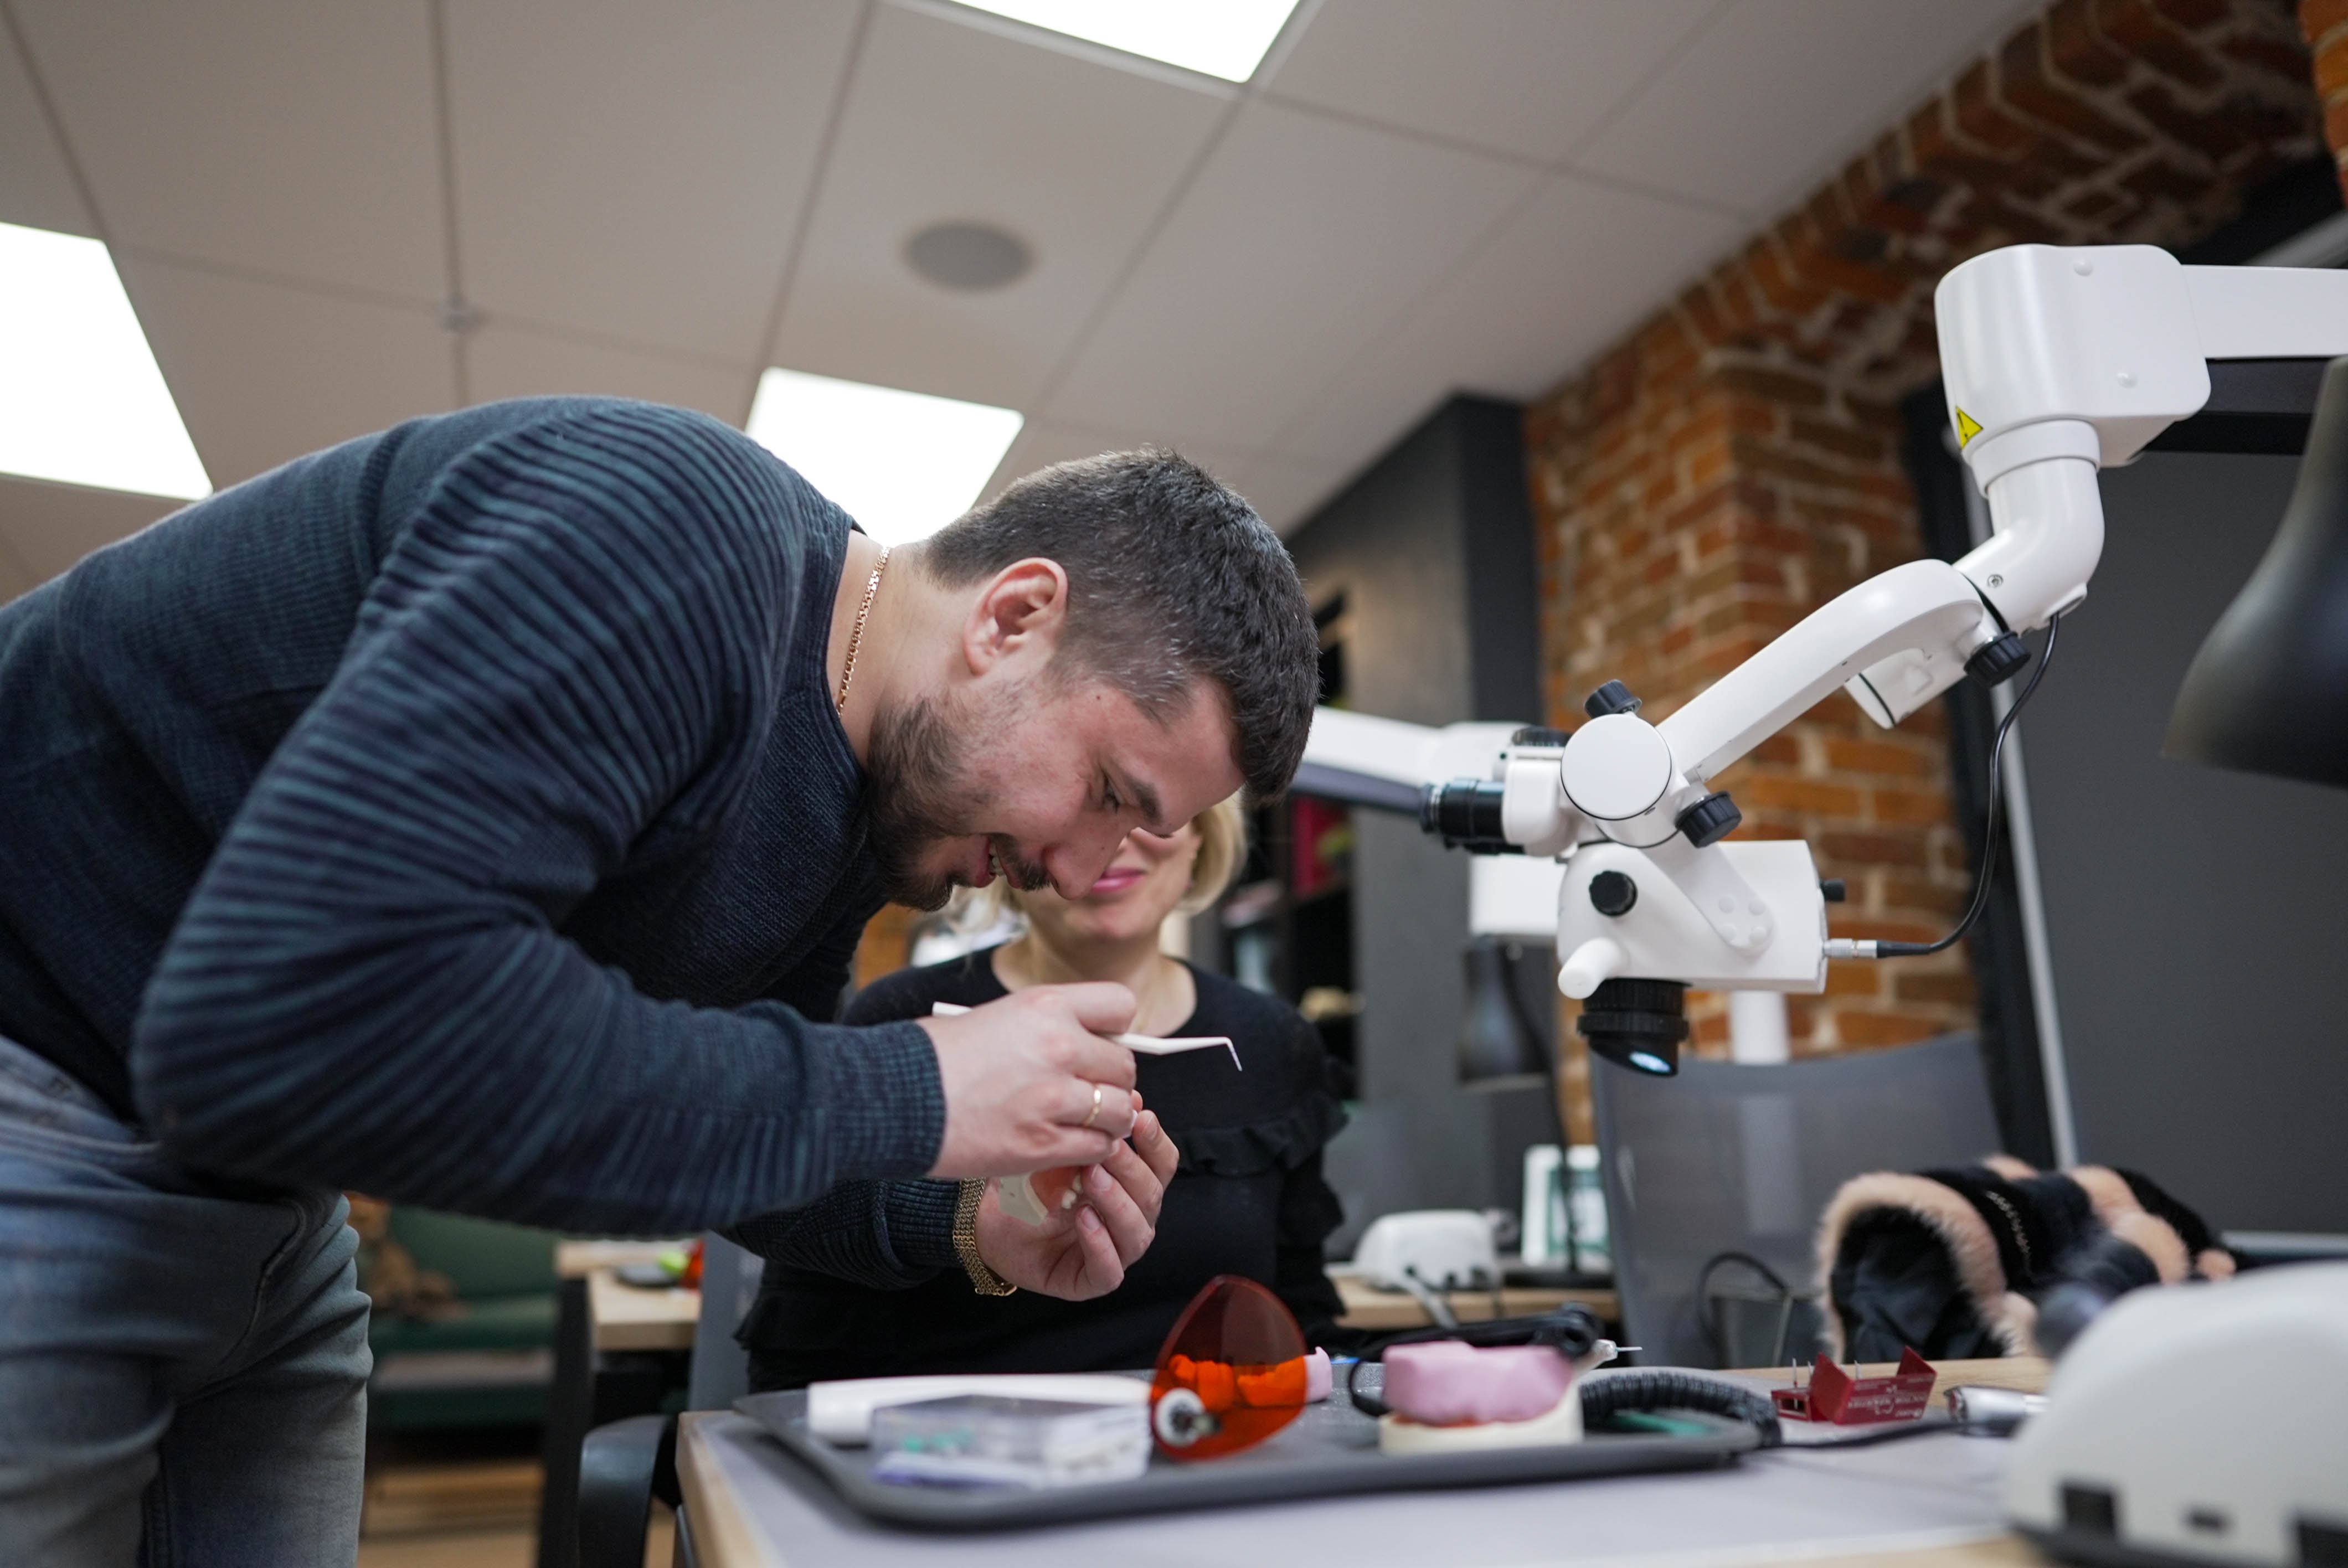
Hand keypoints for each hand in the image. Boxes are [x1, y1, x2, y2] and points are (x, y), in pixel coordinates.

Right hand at [922, 984, 1138, 1177]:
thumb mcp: (996, 1018)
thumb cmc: (935, 1057)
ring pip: (1120, 1111)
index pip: (1121, 1006)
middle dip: (1111, 1080)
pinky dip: (1091, 1150)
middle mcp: (1058, 1046)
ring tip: (1083, 1121)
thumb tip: (1091, 1046)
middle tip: (1088, 1091)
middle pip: (1124, 1065)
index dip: (1115, 1028)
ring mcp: (1052, 1098)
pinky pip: (1098, 1148)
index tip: (1099, 1043)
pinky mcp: (1041, 1144)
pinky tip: (1068, 1143)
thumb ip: (1047, 1027)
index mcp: (1045, 1005)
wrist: (889, 1097)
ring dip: (1108, 1120)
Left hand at [976, 1107, 1178, 1299]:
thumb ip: (1094, 1132)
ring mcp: (1114, 1252)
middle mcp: (1129, 1220)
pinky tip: (1085, 1219)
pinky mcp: (1090, 1280)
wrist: (989, 1220)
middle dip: (1131, 1168)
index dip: (1156, 1142)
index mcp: (1131, 1188)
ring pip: (1137, 1233)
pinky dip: (1101, 1245)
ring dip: (1117, 1203)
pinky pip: (1109, 1270)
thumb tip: (1132, 1098)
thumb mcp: (1061, 1152)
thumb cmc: (1029, 1185)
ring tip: (1093, 1180)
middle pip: (1151, 1196)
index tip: (1141, 1118)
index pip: (1161, 1165)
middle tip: (1106, 1148)